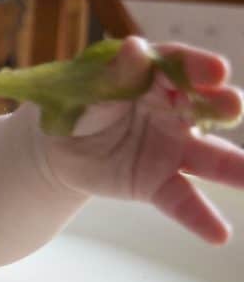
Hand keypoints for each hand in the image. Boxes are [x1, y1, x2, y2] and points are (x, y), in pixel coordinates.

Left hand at [38, 36, 243, 243]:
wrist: (55, 149)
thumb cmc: (73, 106)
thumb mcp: (84, 89)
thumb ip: (112, 75)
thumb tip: (136, 48)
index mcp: (151, 77)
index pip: (179, 66)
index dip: (198, 66)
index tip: (215, 70)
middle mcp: (173, 110)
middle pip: (204, 106)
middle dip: (222, 104)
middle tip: (231, 105)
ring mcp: (172, 148)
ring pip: (209, 157)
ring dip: (235, 167)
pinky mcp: (160, 183)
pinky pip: (183, 200)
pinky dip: (200, 217)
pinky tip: (219, 234)